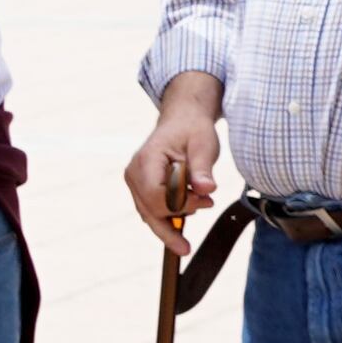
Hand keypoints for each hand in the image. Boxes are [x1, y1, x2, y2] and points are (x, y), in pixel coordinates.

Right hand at [121, 84, 223, 250]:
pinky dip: (170, 217)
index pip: (156, 195)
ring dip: (175, 221)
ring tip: (199, 204)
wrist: (182, 122)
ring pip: (150, 216)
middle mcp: (134, 173)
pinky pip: (152, 211)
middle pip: (151, 210)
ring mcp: (135, 183)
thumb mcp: (203, 145)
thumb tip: (206, 190)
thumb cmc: (191, 130)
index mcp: (146, 160)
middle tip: (207, 204)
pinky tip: (188, 211)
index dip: (181, 203)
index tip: (206, 199)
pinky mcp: (140, 189)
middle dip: (179, 215)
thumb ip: (202, 169)